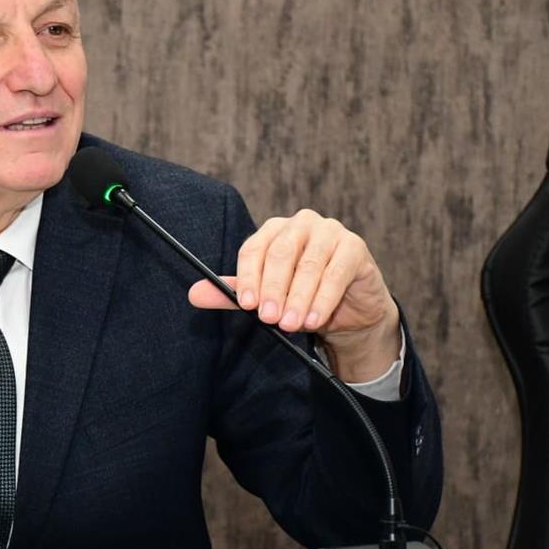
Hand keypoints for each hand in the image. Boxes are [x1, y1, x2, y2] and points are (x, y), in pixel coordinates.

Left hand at [188, 209, 400, 381]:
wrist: (350, 311)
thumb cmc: (303, 298)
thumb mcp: (267, 298)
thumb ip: (235, 295)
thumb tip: (194, 295)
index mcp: (274, 231)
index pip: (254, 249)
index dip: (249, 277)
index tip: (247, 305)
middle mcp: (301, 224)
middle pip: (280, 254)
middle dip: (273, 289)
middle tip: (267, 318)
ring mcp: (330, 232)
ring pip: (309, 265)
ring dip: (298, 298)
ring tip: (290, 324)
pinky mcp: (354, 247)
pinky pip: (336, 273)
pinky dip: (323, 300)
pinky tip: (314, 320)